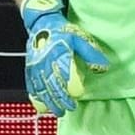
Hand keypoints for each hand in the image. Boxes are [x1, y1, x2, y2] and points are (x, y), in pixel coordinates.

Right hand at [21, 0, 111, 116]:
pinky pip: (32, 85)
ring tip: (57, 111)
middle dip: (61, 100)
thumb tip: (105, 68)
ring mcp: (36, 66)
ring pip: (42, 88)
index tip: (78, 95)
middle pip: (54, 85)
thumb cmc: (62, 31)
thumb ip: (91, 53)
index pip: (66, 76)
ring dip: (50, 102)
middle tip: (69, 109)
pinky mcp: (30, 68)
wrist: (41, 23)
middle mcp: (47, 62)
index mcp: (60, 54)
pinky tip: (41, 105)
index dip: (72, 88)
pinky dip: (36, 97)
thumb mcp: (80, 38)